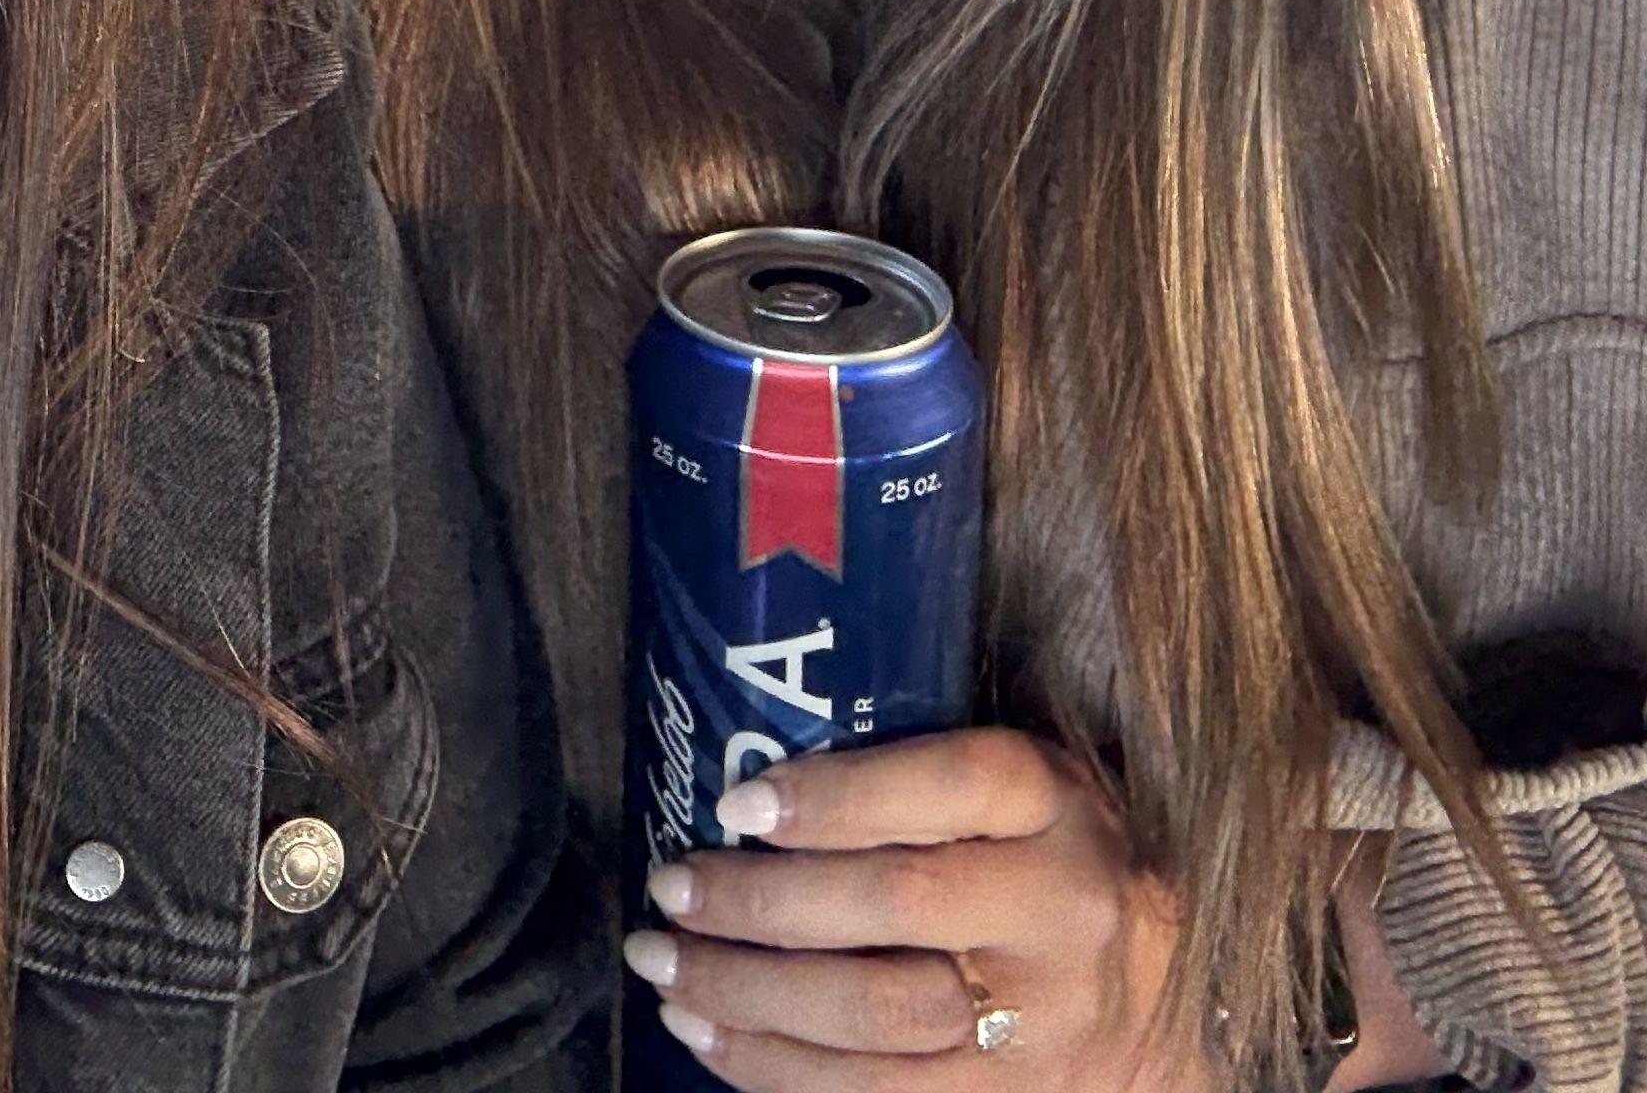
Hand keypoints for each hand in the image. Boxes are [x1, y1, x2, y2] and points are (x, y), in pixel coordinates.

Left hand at [626, 732, 1215, 1091]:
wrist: (1175, 991)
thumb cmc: (1052, 853)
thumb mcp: (1017, 783)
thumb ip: (915, 774)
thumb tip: (746, 784)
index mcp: (1051, 800)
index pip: (940, 782)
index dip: (832, 795)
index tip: (734, 803)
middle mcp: (1056, 905)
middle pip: (892, 905)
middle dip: (760, 904)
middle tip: (667, 890)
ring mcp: (1040, 1017)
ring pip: (875, 1019)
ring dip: (748, 997)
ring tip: (662, 969)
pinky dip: (777, 1072)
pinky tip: (709, 1039)